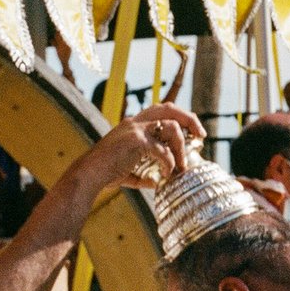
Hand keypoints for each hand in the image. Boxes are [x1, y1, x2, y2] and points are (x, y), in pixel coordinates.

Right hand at [83, 104, 204, 192]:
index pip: (161, 110)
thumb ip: (143, 174)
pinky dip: (168, 163)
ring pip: (171, 127)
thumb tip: (156, 182)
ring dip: (181, 147)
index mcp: (133, 125)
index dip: (180, 117)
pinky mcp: (136, 141)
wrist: (88, 174)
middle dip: (189, 119)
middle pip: (169, 108)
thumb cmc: (105, 173)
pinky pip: (162, 150)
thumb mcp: (128, 171)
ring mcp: (135, 129)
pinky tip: (165, 175)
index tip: (193, 132)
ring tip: (181, 165)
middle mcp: (135, 122)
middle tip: (201, 136)